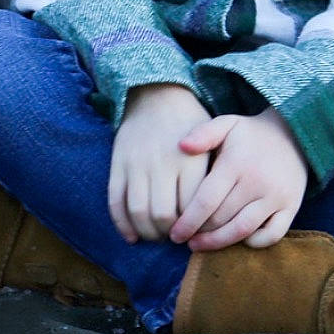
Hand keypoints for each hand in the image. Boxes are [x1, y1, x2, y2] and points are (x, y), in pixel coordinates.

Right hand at [107, 84, 210, 243]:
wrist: (156, 95)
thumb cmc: (190, 123)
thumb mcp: (212, 141)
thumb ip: (215, 174)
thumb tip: (218, 214)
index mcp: (189, 160)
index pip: (192, 208)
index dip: (195, 227)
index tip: (198, 234)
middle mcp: (162, 163)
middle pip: (163, 215)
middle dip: (170, 234)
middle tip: (176, 238)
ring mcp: (136, 164)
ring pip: (138, 212)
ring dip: (148, 232)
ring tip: (157, 236)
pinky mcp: (118, 164)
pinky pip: (115, 200)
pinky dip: (121, 223)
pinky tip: (132, 236)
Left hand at [169, 110, 309, 250]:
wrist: (294, 134)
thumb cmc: (251, 133)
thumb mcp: (227, 123)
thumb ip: (203, 133)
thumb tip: (181, 146)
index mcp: (236, 164)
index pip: (207, 200)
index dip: (188, 221)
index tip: (175, 233)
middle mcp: (257, 182)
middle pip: (221, 218)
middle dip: (199, 232)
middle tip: (183, 238)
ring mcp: (276, 197)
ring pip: (243, 230)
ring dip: (219, 242)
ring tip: (200, 245)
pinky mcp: (291, 207)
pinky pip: (272, 235)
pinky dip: (253, 242)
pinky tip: (236, 239)